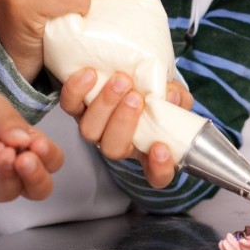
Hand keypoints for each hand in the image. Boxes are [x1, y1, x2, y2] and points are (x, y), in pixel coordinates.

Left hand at [0, 74, 63, 201]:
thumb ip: (11, 122)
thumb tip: (27, 141)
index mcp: (24, 144)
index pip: (50, 161)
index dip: (49, 156)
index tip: (40, 144)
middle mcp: (10, 165)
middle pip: (37, 187)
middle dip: (38, 176)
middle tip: (30, 157)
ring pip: (11, 192)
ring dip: (12, 174)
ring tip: (5, 151)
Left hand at [60, 69, 193, 187]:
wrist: (131, 76)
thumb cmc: (156, 92)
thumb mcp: (175, 96)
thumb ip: (178, 100)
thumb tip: (173, 98)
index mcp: (147, 149)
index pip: (156, 175)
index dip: (158, 168)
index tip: (160, 148)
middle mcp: (119, 144)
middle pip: (114, 149)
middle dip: (124, 123)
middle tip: (136, 97)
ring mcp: (96, 128)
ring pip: (90, 130)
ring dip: (105, 105)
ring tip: (120, 81)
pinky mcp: (77, 108)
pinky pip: (71, 105)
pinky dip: (77, 90)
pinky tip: (91, 74)